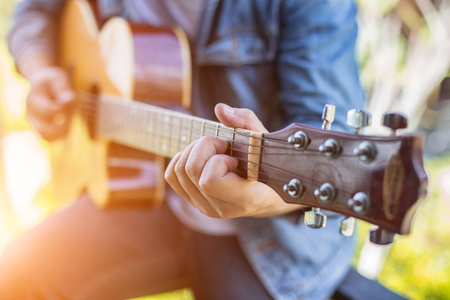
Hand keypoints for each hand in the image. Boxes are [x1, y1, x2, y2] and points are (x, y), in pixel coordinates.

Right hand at [26, 66, 73, 140]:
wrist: (41, 83)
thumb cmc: (51, 81)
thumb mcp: (58, 78)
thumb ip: (63, 89)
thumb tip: (69, 99)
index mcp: (33, 100)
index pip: (49, 111)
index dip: (64, 108)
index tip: (70, 100)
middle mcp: (30, 114)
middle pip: (43, 130)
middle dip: (62, 125)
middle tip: (70, 115)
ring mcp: (34, 123)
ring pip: (48, 137)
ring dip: (63, 131)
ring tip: (69, 120)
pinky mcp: (41, 129)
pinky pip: (52, 138)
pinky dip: (62, 134)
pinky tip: (66, 123)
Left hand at [165, 103, 300, 218]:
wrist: (270, 193)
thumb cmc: (268, 164)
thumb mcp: (264, 139)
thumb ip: (246, 122)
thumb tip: (220, 109)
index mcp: (246, 198)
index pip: (210, 181)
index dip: (217, 160)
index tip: (233, 156)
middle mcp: (223, 209)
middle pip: (191, 171)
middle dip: (204, 147)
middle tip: (222, 145)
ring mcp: (207, 208)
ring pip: (179, 172)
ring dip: (193, 151)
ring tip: (213, 150)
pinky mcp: (195, 203)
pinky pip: (172, 177)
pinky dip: (181, 159)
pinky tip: (200, 157)